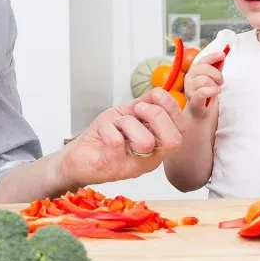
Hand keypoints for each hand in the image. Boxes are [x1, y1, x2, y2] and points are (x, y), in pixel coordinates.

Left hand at [59, 88, 184, 185]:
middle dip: (156, 115)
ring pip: (145, 142)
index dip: (172, 107)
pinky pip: (116, 142)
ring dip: (127, 122)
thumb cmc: (104, 136)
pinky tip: (103, 132)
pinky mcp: (112, 168)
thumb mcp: (128, 114)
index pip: (181, 130)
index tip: (155, 96)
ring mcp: (132, 166)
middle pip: (173, 140)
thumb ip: (145, 104)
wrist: (78, 154)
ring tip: (117, 124)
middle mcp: (150, 159)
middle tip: (137, 110)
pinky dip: (107, 128)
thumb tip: (160, 92)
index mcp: (158, 146)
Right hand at [182, 49, 226, 118]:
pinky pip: (203, 92)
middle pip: (204, 68)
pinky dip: (212, 91)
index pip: (203, 60)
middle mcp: (189, 78)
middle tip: (221, 81)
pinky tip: (216, 92)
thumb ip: (216, 68)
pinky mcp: (192, 100)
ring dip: (214, 85)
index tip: (223, 54)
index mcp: (194, 71)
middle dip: (216, 74)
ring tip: (216, 90)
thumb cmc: (206, 95)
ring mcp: (189, 89)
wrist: (200, 114)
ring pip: (204, 80)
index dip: (213, 56)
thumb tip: (222, 56)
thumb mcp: (212, 80)